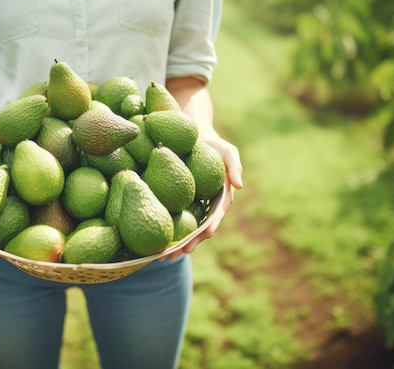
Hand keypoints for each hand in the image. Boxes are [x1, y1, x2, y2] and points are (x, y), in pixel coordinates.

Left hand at [161, 137, 242, 260]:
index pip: (215, 216)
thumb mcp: (228, 151)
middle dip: (189, 243)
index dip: (210, 226)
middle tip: (176, 254)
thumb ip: (235, 166)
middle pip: (198, 229)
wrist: (194, 136)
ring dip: (174, 244)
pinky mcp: (177, 202)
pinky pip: (171, 217)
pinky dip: (164, 228)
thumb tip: (240, 186)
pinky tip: (152, 239)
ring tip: (161, 257)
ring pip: (183, 229)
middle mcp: (206, 207)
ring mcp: (192, 206)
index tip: (205, 235)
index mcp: (220, 199)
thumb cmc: (213, 144)